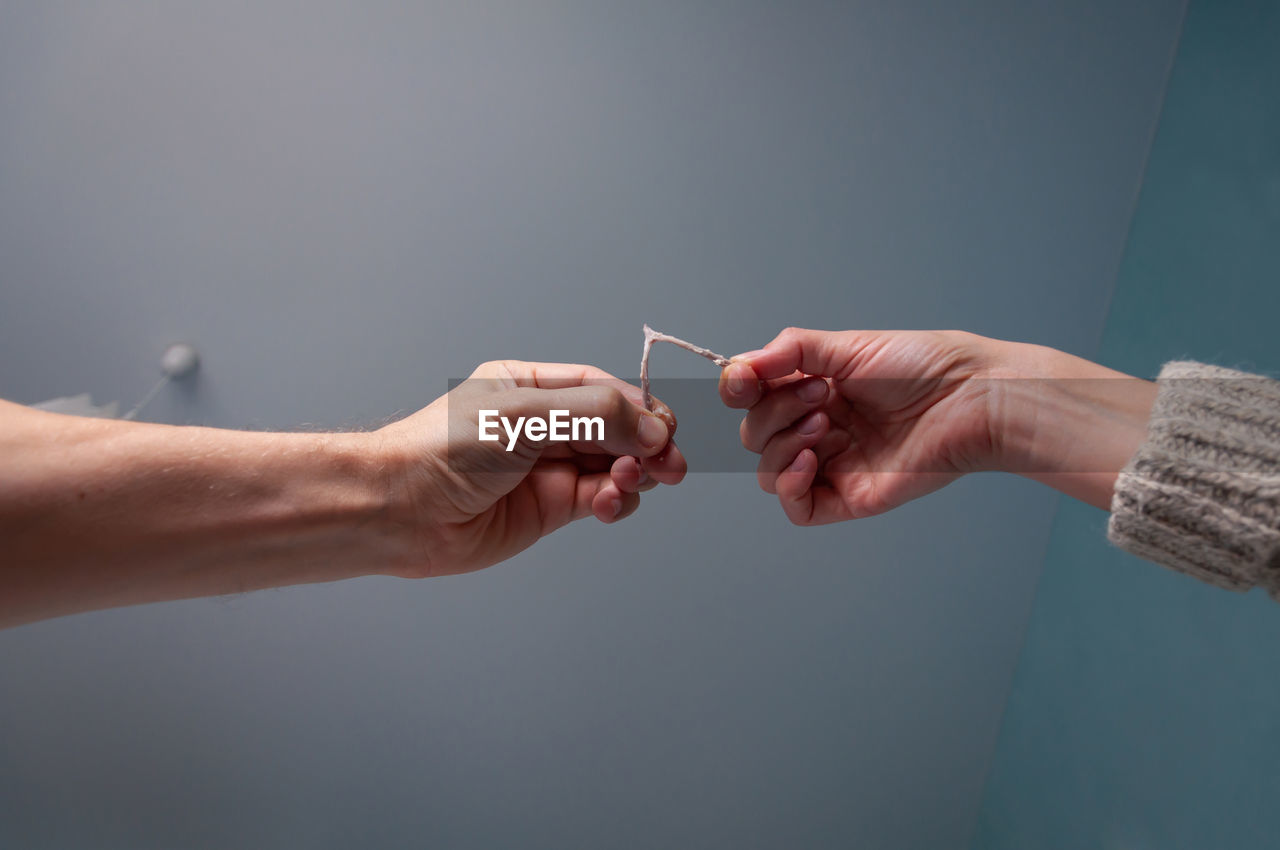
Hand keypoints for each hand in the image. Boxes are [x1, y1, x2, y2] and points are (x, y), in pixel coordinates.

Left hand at [378, 360, 685, 576]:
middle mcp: (545, 425)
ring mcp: (550, 468)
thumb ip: (596, 416)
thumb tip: (655, 428)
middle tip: (670, 464)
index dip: (641, 408)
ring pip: (617, 466)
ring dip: (635, 474)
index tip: (664, 429)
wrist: (401, 509)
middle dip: (649, 444)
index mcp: (534, 385)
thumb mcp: (526, 414)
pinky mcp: (550, 510)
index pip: (606, 390)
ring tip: (626, 481)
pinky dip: (617, 501)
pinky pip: (602, 499)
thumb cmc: (444, 449)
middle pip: (620, 428)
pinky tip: (608, 502)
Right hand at [719, 328, 1155, 523]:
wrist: (970, 399)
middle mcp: (818, 427)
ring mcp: (832, 464)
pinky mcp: (848, 497)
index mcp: (815, 388)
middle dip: (775, 411)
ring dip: (781, 444)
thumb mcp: (847, 346)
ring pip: (768, 470)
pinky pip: (796, 508)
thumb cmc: (924, 366)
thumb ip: (790, 352)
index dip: (739, 390)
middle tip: (821, 394)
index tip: (745, 380)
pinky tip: (811, 459)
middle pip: (755, 434)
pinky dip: (790, 485)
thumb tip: (739, 365)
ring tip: (824, 421)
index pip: (753, 397)